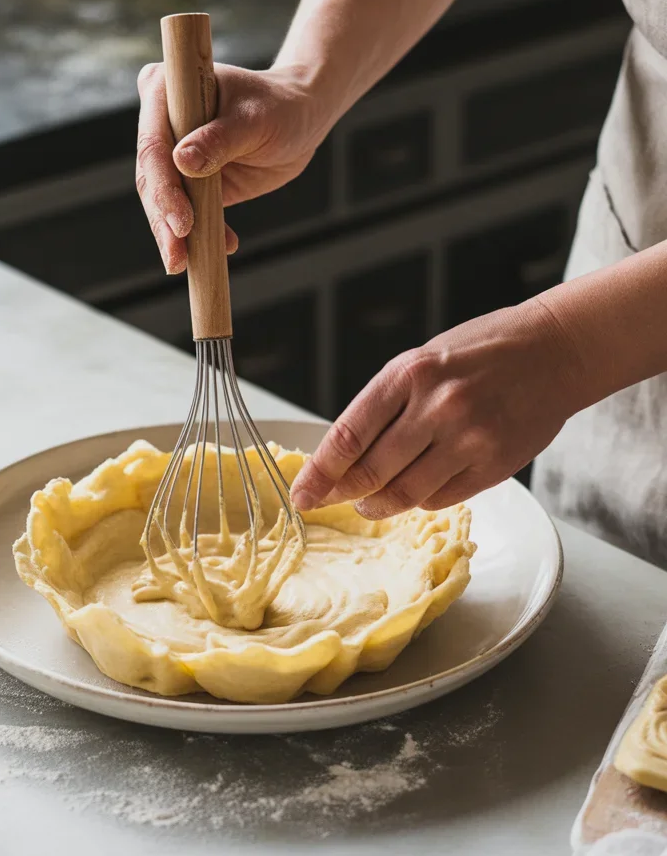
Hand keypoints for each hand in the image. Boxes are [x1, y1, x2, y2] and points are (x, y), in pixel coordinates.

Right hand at [136, 62, 326, 272]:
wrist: (300, 119)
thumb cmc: (280, 107)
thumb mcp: (255, 120)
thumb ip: (220, 139)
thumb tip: (182, 161)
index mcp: (166, 92)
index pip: (153, 143)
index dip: (163, 185)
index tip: (181, 220)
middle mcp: (161, 122)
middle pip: (152, 178)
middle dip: (163, 219)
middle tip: (176, 255)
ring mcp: (173, 154)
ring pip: (162, 202)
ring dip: (174, 235)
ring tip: (184, 262)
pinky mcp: (189, 182)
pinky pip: (186, 213)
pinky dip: (200, 236)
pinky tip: (222, 246)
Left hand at [290, 297, 582, 518]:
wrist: (553, 351)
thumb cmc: (480, 352)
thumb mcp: (422, 362)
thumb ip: (387, 405)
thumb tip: (342, 456)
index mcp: (409, 374)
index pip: (348, 436)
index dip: (319, 472)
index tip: (301, 492)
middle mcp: (437, 406)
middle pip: (371, 471)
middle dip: (341, 492)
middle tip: (326, 501)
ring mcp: (468, 438)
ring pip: (405, 492)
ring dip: (379, 504)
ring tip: (370, 503)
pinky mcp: (495, 464)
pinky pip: (441, 498)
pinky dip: (419, 501)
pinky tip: (413, 492)